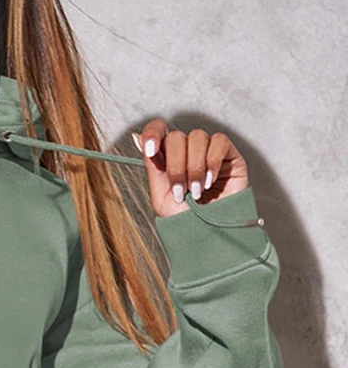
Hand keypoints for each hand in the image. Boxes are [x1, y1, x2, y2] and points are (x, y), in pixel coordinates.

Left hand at [131, 120, 249, 218]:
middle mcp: (188, 151)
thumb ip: (152, 166)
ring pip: (197, 137)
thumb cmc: (187, 220)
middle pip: (176, 137)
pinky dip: (212, 161)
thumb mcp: (161, 195)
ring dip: (194, 168)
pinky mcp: (229, 154)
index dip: (153, 133)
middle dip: (176, 166)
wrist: (210, 237)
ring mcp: (209, 151)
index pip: (159, 130)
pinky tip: (210, 182)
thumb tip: (137, 136)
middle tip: (180, 191)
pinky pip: (219, 141)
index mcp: (169, 158)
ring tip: (197, 192)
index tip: (150, 150)